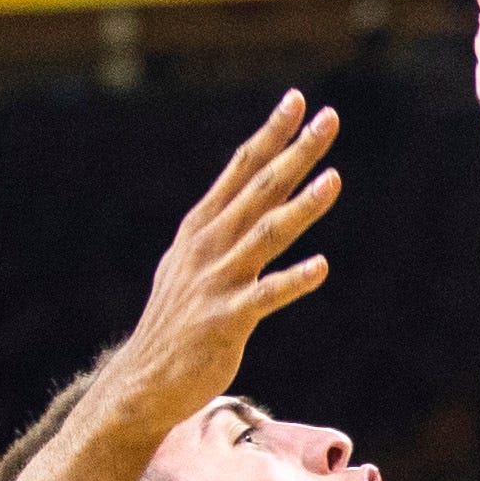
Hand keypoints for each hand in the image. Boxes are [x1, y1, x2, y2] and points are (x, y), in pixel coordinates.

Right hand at [95, 94, 343, 431]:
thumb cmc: (177, 321)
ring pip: (267, 234)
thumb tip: (247, 200)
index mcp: (202, 227)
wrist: (145, 380)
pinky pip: (266, 296)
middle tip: (329, 119)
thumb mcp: (191, 263)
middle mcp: (209, 246)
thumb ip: (220, 229)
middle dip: (295, 152)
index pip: (242, 169)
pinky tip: (321, 266)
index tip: (298, 101)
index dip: (271, 134)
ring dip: (302, 206)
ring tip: (334, 179)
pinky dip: (294, 280)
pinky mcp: (227, 320)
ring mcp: (217, 281)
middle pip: (260, 189)